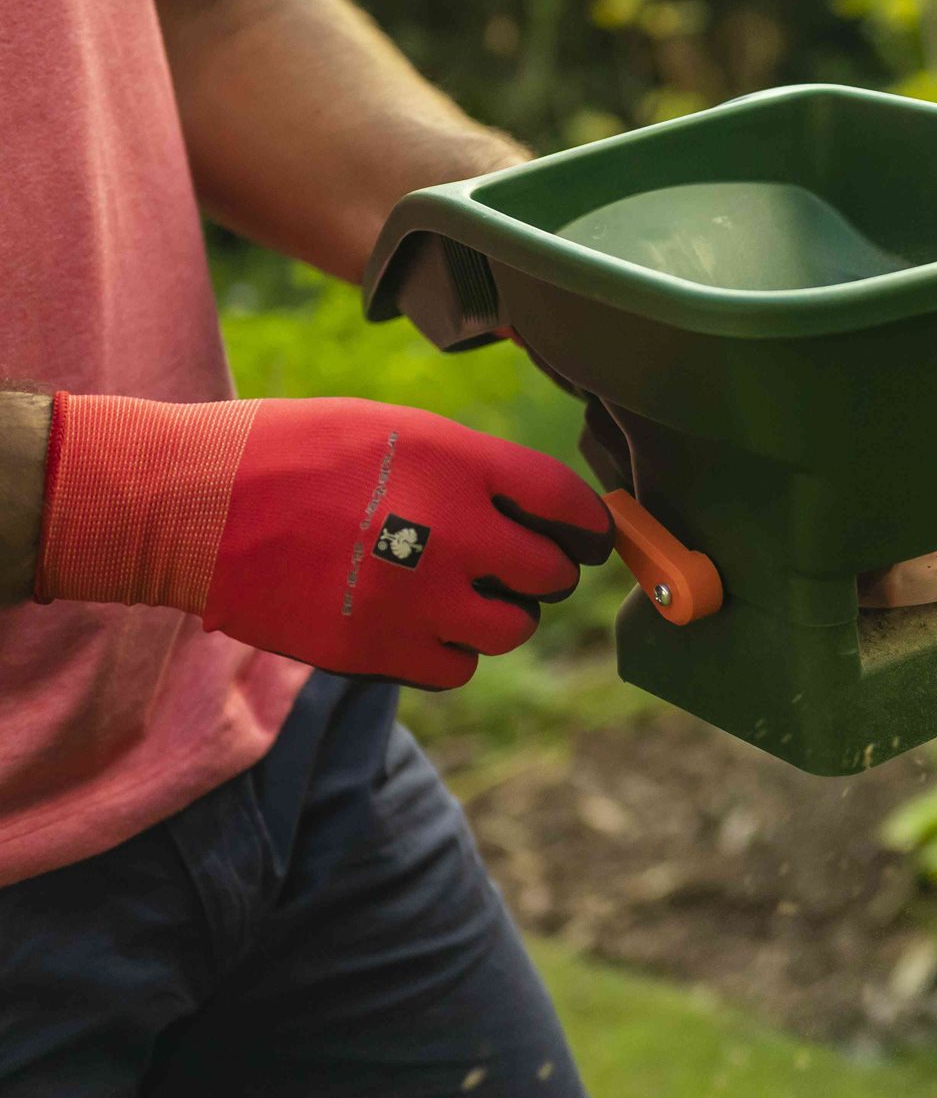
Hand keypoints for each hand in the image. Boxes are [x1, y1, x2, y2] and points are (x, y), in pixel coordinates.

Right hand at [37, 395, 611, 688]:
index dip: (587, 525)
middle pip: (550, 574)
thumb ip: (469, 468)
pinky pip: (458, 669)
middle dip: (542, 573)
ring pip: (510, 629)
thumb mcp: (393, 428)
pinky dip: (451, 653)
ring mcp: (415, 597)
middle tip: (518, 569)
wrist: (188, 504)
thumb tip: (535, 509)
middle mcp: (449, 529)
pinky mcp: (378, 650)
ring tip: (458, 595)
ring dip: (497, 616)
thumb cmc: (290, 453)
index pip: (566, 502)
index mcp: (456, 462)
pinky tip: (420, 625)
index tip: (587, 537)